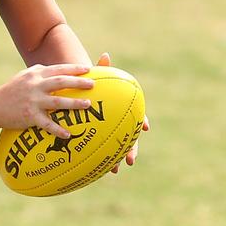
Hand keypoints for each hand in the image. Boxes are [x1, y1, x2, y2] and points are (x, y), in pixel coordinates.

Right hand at [0, 63, 94, 138]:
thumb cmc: (11, 90)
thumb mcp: (23, 76)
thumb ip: (39, 72)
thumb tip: (57, 70)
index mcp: (34, 75)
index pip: (57, 69)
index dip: (73, 69)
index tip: (88, 69)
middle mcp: (34, 86)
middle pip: (60, 82)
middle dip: (78, 83)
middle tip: (92, 85)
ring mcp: (32, 102)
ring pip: (57, 102)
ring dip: (73, 103)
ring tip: (87, 104)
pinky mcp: (29, 116)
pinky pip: (46, 124)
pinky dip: (57, 129)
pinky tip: (68, 134)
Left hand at [98, 52, 149, 173]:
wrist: (80, 97)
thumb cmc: (89, 87)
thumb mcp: (94, 78)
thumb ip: (100, 69)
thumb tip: (105, 55)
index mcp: (122, 110)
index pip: (136, 117)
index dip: (140, 122)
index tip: (144, 128)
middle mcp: (120, 124)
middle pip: (128, 138)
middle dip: (130, 149)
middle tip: (130, 160)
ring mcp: (110, 133)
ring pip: (116, 149)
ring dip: (116, 160)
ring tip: (114, 170)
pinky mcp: (98, 139)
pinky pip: (101, 153)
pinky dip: (100, 161)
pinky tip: (98, 170)